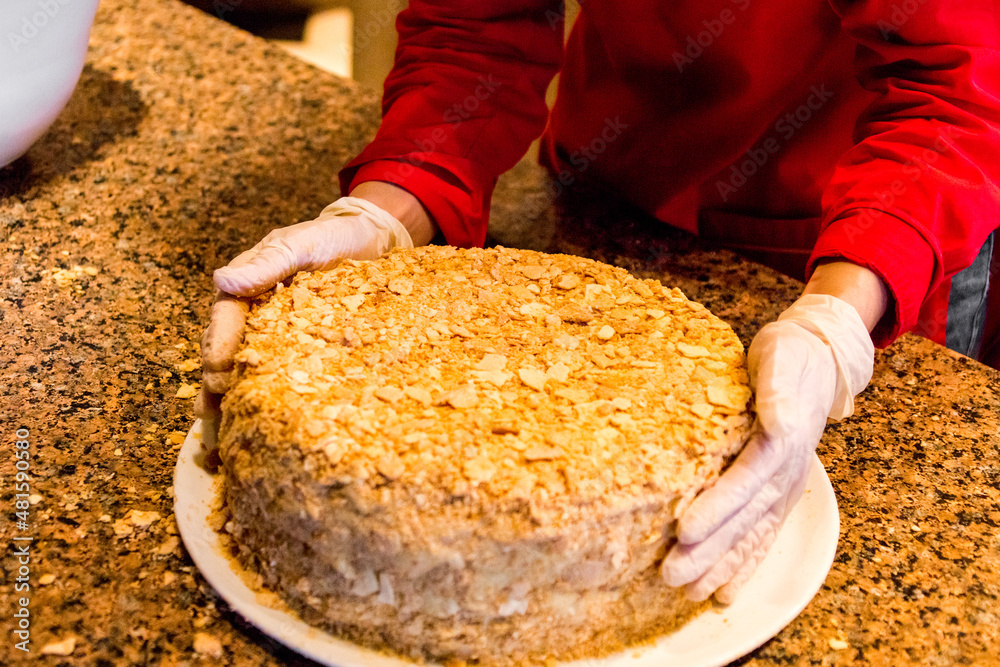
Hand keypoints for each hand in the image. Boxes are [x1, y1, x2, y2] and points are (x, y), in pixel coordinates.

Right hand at [194, 195, 416, 446]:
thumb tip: (221, 280)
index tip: (216, 378)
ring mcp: (273, 335)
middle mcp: (253, 315)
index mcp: (248, 287)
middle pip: (224, 357)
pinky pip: (276, 380)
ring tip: (219, 450)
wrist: (370, 241)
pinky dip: (262, 407)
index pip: (224, 322)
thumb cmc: (334, 238)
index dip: (218, 351)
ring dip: (229, 410)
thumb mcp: (304, 243)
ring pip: (244, 375)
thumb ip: (268, 263)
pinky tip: (254, 438)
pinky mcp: (297, 352)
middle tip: (210, 428)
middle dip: (214, 394)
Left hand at [661, 293, 874, 602]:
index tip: (686, 530)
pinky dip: (744, 566)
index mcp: (782, 443)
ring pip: (751, 535)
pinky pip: (762, 536)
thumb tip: (777, 419)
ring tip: (690, 594)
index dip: (717, 507)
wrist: (816, 360)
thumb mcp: (782, 359)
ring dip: (722, 567)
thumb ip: (778, 390)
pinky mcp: (777, 493)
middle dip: (709, 551)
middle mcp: (785, 473)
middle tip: (672, 574)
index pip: (745, 481)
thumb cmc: (790, 356)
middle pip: (744, 519)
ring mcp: (784, 487)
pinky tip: (724, 592)